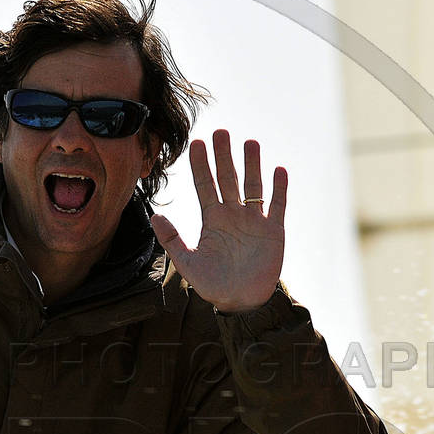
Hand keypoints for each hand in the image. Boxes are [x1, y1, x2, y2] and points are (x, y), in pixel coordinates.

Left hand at [149, 129, 286, 312]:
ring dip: (252, 164)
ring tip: (249, 142)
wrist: (240, 302)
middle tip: (220, 132)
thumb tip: (154, 216)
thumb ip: (172, 240)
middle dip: (223, 156)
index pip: (204, 185)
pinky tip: (278, 171)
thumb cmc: (213, 284)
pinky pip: (277, 205)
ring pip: (253, 186)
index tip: (196, 143)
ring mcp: (254, 221)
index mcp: (212, 219)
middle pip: (228, 178)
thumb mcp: (187, 263)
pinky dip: (279, 189)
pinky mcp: (274, 231)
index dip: (200, 165)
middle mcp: (233, 215)